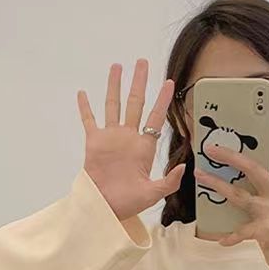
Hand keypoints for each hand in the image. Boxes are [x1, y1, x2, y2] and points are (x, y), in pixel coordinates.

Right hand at [77, 60, 185, 220]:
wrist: (105, 208)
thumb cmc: (130, 203)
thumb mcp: (154, 193)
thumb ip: (169, 180)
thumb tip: (185, 167)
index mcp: (144, 147)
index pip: (156, 117)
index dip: (163, 100)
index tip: (169, 82)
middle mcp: (128, 138)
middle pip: (135, 103)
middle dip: (139, 82)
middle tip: (142, 62)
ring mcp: (111, 138)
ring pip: (112, 105)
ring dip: (114, 86)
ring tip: (117, 66)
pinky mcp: (93, 143)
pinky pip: (89, 121)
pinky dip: (85, 107)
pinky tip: (83, 93)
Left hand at [193, 108, 268, 269]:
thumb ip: (267, 187)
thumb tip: (241, 170)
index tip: (268, 109)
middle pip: (254, 169)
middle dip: (231, 156)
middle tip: (210, 147)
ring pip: (240, 196)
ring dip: (217, 186)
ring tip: (199, 176)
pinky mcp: (267, 231)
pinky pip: (242, 231)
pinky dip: (230, 236)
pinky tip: (220, 239)